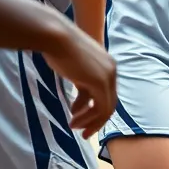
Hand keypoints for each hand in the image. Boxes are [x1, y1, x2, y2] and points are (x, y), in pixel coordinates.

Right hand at [42, 14, 117, 138]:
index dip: (95, 109)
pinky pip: (99, 108)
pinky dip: (88, 118)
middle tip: (82, 131)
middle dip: (94, 118)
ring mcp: (107, 76)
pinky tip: (73, 121)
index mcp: (108, 65)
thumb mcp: (75, 69)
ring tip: (73, 126)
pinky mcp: (100, 82)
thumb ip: (82, 83)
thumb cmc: (60, 49)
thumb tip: (79, 103)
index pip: (107, 93)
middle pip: (109, 102)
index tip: (79, 117)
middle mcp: (112, 70)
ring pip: (105, 108)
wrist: (56, 37)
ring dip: (90, 121)